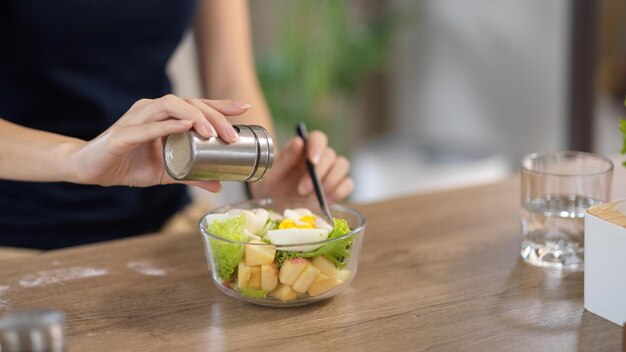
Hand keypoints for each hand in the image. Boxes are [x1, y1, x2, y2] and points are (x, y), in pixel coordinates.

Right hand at [68, 94, 249, 191]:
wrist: (91, 170)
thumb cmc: (128, 164)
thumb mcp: (166, 172)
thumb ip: (192, 176)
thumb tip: (219, 185)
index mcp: (165, 117)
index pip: (197, 106)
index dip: (221, 105)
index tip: (244, 109)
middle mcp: (152, 111)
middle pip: (189, 103)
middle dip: (213, 115)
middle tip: (232, 133)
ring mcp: (137, 120)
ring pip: (169, 107)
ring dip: (193, 116)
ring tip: (210, 130)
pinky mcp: (122, 135)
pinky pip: (147, 127)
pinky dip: (166, 125)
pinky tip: (184, 126)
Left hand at [249, 130, 352, 200]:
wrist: (276, 206)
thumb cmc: (273, 186)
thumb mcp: (273, 174)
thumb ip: (285, 158)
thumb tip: (299, 141)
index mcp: (304, 148)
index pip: (318, 138)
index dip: (317, 146)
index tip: (311, 161)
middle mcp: (320, 157)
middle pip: (331, 154)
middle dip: (318, 173)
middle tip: (302, 190)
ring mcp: (331, 171)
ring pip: (342, 166)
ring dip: (330, 182)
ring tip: (312, 198)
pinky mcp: (337, 187)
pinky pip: (347, 184)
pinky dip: (339, 192)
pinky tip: (325, 201)